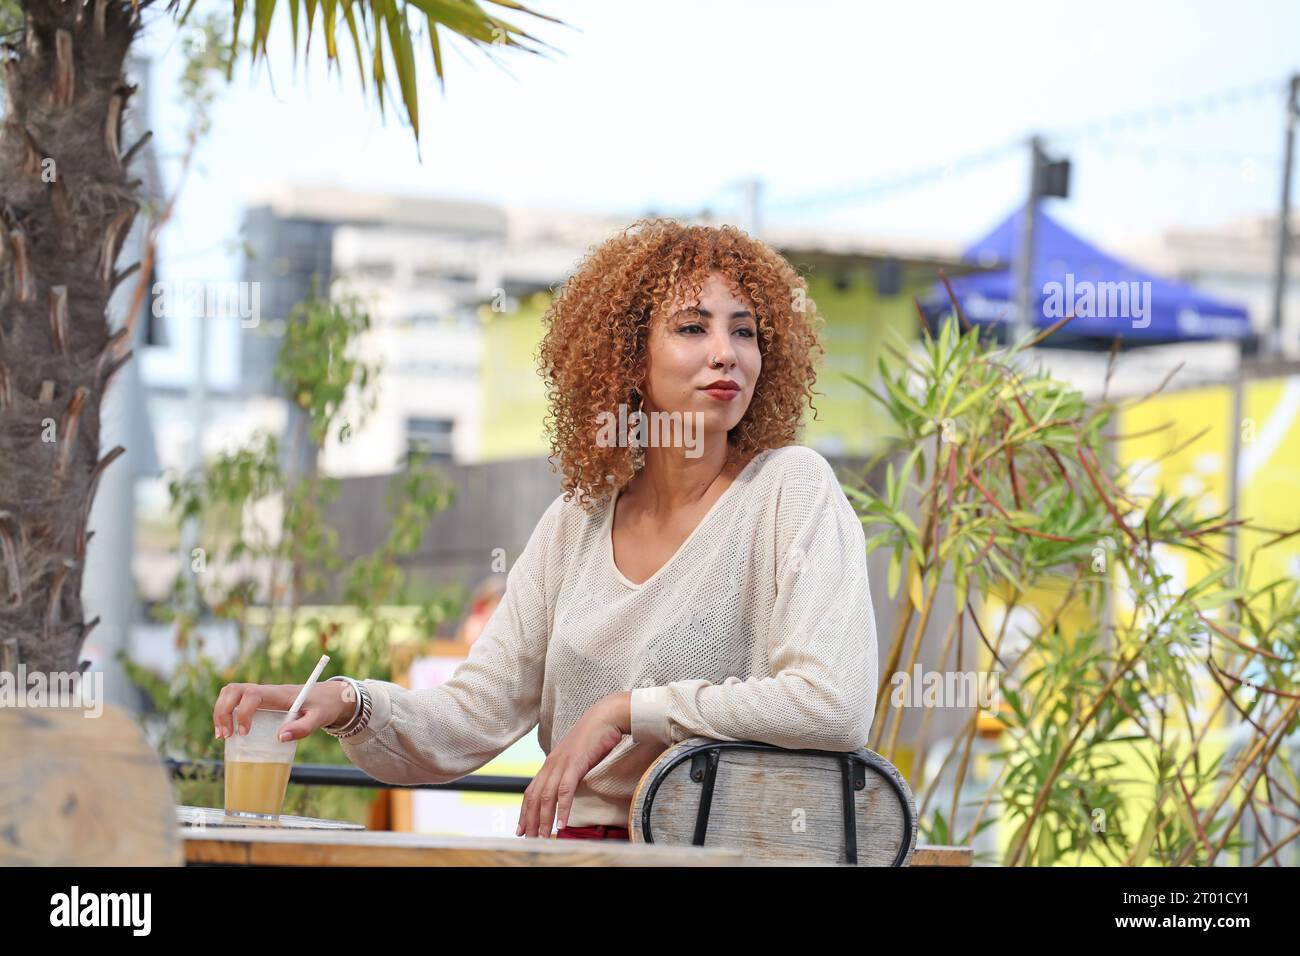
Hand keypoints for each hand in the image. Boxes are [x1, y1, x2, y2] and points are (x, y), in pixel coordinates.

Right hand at [213, 681, 350, 741]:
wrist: (328, 696)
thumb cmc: (323, 706)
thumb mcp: (319, 718)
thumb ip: (303, 728)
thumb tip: (280, 737)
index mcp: (278, 693)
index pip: (252, 694)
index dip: (244, 712)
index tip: (245, 733)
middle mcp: (266, 691)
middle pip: (233, 690)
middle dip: (223, 711)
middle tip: (225, 736)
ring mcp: (260, 695)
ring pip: (230, 693)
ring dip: (220, 712)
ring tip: (222, 736)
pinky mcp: (258, 702)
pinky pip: (235, 701)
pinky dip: (225, 714)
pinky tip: (228, 732)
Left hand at [516, 692, 629, 837]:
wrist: (606, 716)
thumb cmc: (595, 736)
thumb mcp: (578, 756)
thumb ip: (570, 771)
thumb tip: (569, 788)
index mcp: (551, 763)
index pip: (531, 791)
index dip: (525, 811)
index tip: (521, 828)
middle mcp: (552, 763)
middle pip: (534, 796)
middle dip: (530, 819)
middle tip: (528, 838)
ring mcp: (562, 763)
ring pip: (547, 797)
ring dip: (544, 819)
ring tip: (544, 836)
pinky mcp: (576, 763)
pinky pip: (566, 790)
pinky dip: (563, 808)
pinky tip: (562, 824)